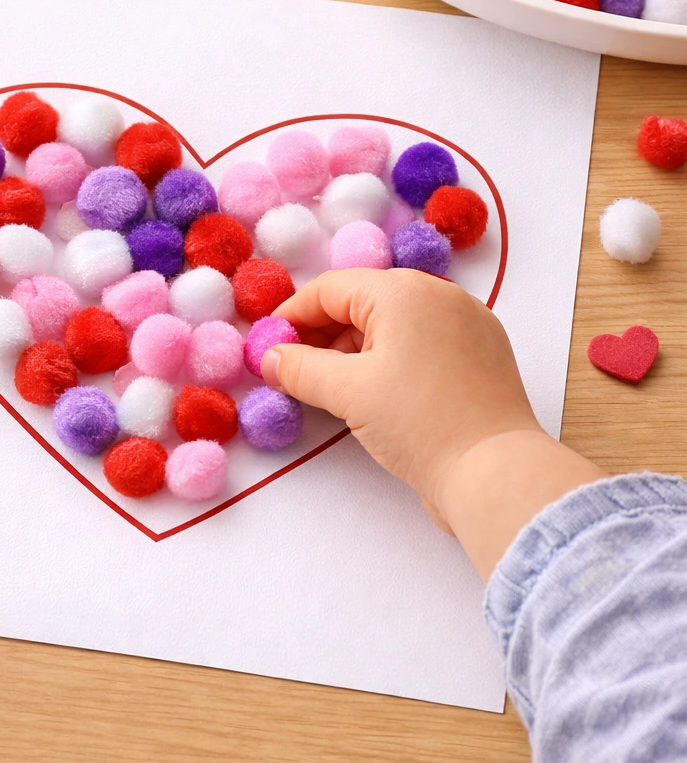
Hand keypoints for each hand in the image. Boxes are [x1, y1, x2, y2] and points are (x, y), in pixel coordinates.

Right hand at [263, 269, 603, 577]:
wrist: (496, 473)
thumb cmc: (419, 423)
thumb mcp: (347, 392)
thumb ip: (298, 367)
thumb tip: (269, 357)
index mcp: (405, 291)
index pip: (330, 288)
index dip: (292, 315)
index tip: (267, 344)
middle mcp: (439, 295)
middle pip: (362, 301)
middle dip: (322, 332)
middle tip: (293, 368)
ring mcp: (466, 322)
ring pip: (392, 323)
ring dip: (354, 348)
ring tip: (329, 386)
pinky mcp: (481, 353)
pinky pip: (421, 341)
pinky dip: (389, 358)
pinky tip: (373, 391)